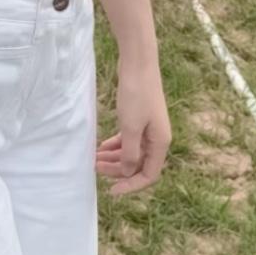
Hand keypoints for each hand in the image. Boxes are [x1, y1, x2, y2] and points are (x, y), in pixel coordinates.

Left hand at [95, 59, 170, 195]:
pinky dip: (116, 144)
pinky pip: (129, 139)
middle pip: (138, 164)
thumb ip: (130, 153)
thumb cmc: (136, 95)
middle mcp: (157, 138)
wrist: (138, 63)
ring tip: (94, 159)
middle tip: (96, 168)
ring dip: (114, 157)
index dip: (131, 185)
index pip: (149, 175)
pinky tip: (102, 146)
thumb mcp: (131, 128)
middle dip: (118, 170)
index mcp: (161, 143)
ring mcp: (149, 127)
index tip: (112, 190)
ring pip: (132, 151)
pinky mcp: (139, 117)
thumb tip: (127, 172)